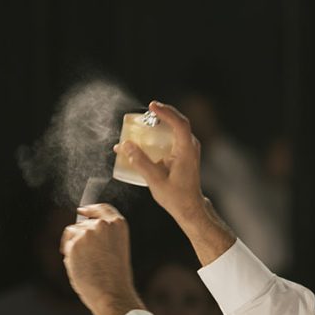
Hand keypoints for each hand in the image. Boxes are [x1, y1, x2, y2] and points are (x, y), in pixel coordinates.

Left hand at [60, 204, 143, 314]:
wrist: (112, 292)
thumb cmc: (114, 276)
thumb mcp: (115, 248)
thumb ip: (102, 236)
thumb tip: (80, 230)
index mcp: (118, 224)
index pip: (102, 208)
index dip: (91, 209)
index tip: (82, 211)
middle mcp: (103, 224)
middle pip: (83, 223)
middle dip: (80, 237)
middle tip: (86, 257)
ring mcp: (88, 232)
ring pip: (72, 233)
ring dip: (74, 246)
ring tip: (85, 265)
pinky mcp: (74, 242)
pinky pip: (66, 246)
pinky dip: (69, 256)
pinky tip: (79, 267)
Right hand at [116, 101, 207, 224]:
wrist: (190, 207)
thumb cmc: (176, 196)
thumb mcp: (155, 180)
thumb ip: (140, 162)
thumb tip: (125, 145)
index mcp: (186, 151)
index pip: (180, 124)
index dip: (166, 113)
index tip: (152, 106)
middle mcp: (190, 146)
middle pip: (177, 122)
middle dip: (160, 114)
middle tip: (144, 113)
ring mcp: (188, 149)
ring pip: (175, 128)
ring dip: (160, 122)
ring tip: (143, 122)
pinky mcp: (183, 153)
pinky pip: (172, 136)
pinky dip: (160, 133)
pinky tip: (146, 136)